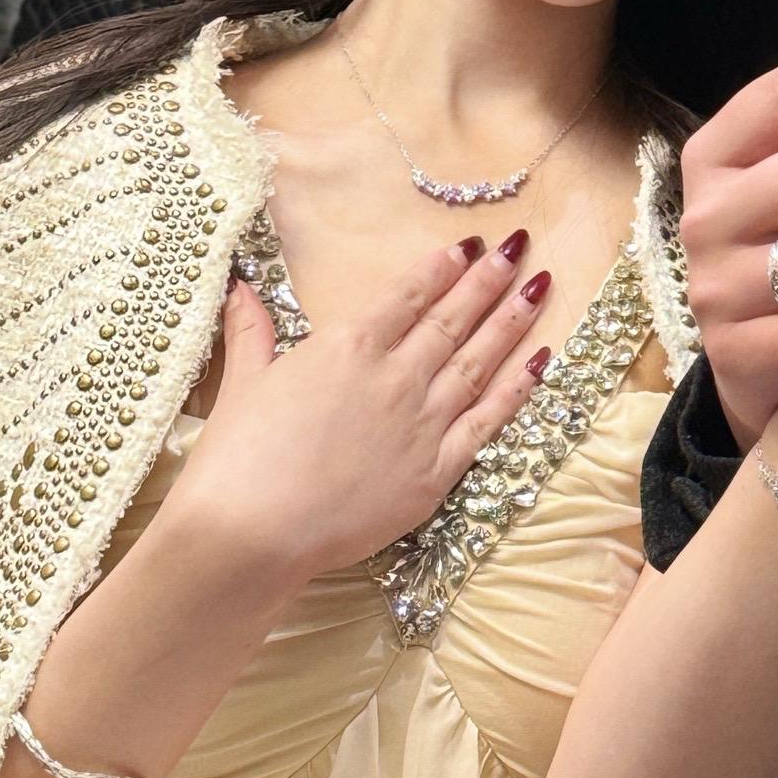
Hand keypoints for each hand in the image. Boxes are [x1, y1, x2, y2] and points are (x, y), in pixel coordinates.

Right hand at [157, 236, 552, 586]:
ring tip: (540, 287)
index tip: (468, 245)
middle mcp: (395, 376)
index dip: (440, 268)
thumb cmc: (238, 459)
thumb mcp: (244, 383)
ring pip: (478, 362)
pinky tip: (540, 360)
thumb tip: (239, 287)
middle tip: (518, 248)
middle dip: (487, 280)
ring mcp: (422, 423)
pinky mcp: (436, 471)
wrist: (251, 532)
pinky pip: (488, 421)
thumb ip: (252, 332)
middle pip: (451, 320)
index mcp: (348, 347)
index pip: (407, 296)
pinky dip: (517, 388)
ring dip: (511, 321)